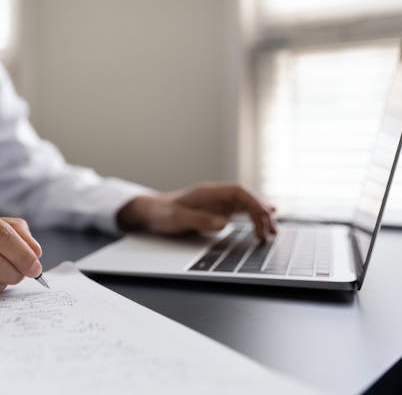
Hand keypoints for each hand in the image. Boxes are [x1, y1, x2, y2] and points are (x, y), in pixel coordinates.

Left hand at [117, 183, 276, 239]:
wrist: (153, 212)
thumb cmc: (163, 213)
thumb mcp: (177, 218)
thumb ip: (199, 220)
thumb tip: (223, 223)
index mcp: (208, 193)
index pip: (238, 192)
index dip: (253, 202)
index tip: (264, 215)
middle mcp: (216, 196)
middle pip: (245, 199)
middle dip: (261, 213)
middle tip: (272, 231)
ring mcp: (217, 203)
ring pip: (245, 206)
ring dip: (259, 217)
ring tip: (272, 233)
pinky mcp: (217, 211)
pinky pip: (239, 213)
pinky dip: (252, 219)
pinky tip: (262, 225)